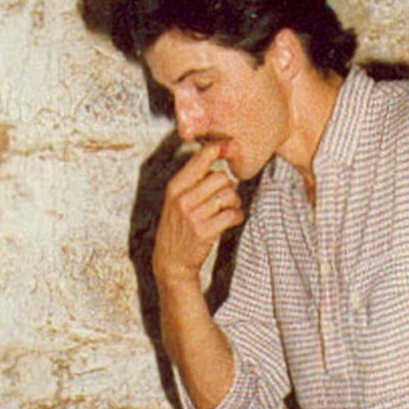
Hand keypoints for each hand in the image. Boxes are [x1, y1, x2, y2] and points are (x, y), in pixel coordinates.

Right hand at [151, 143, 244, 290]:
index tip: (229, 146)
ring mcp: (193, 216)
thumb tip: (216, 152)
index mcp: (175, 187)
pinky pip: (232, 214)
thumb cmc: (178, 227)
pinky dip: (237, 216)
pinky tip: (233, 219)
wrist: (171, 262)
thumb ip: (192, 179)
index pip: (200, 159)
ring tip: (230, 208)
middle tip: (226, 197)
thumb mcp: (176, 200)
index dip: (218, 149)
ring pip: (228, 195)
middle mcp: (182, 199)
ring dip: (235, 201)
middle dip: (229, 186)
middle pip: (220, 177)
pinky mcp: (205, 231)